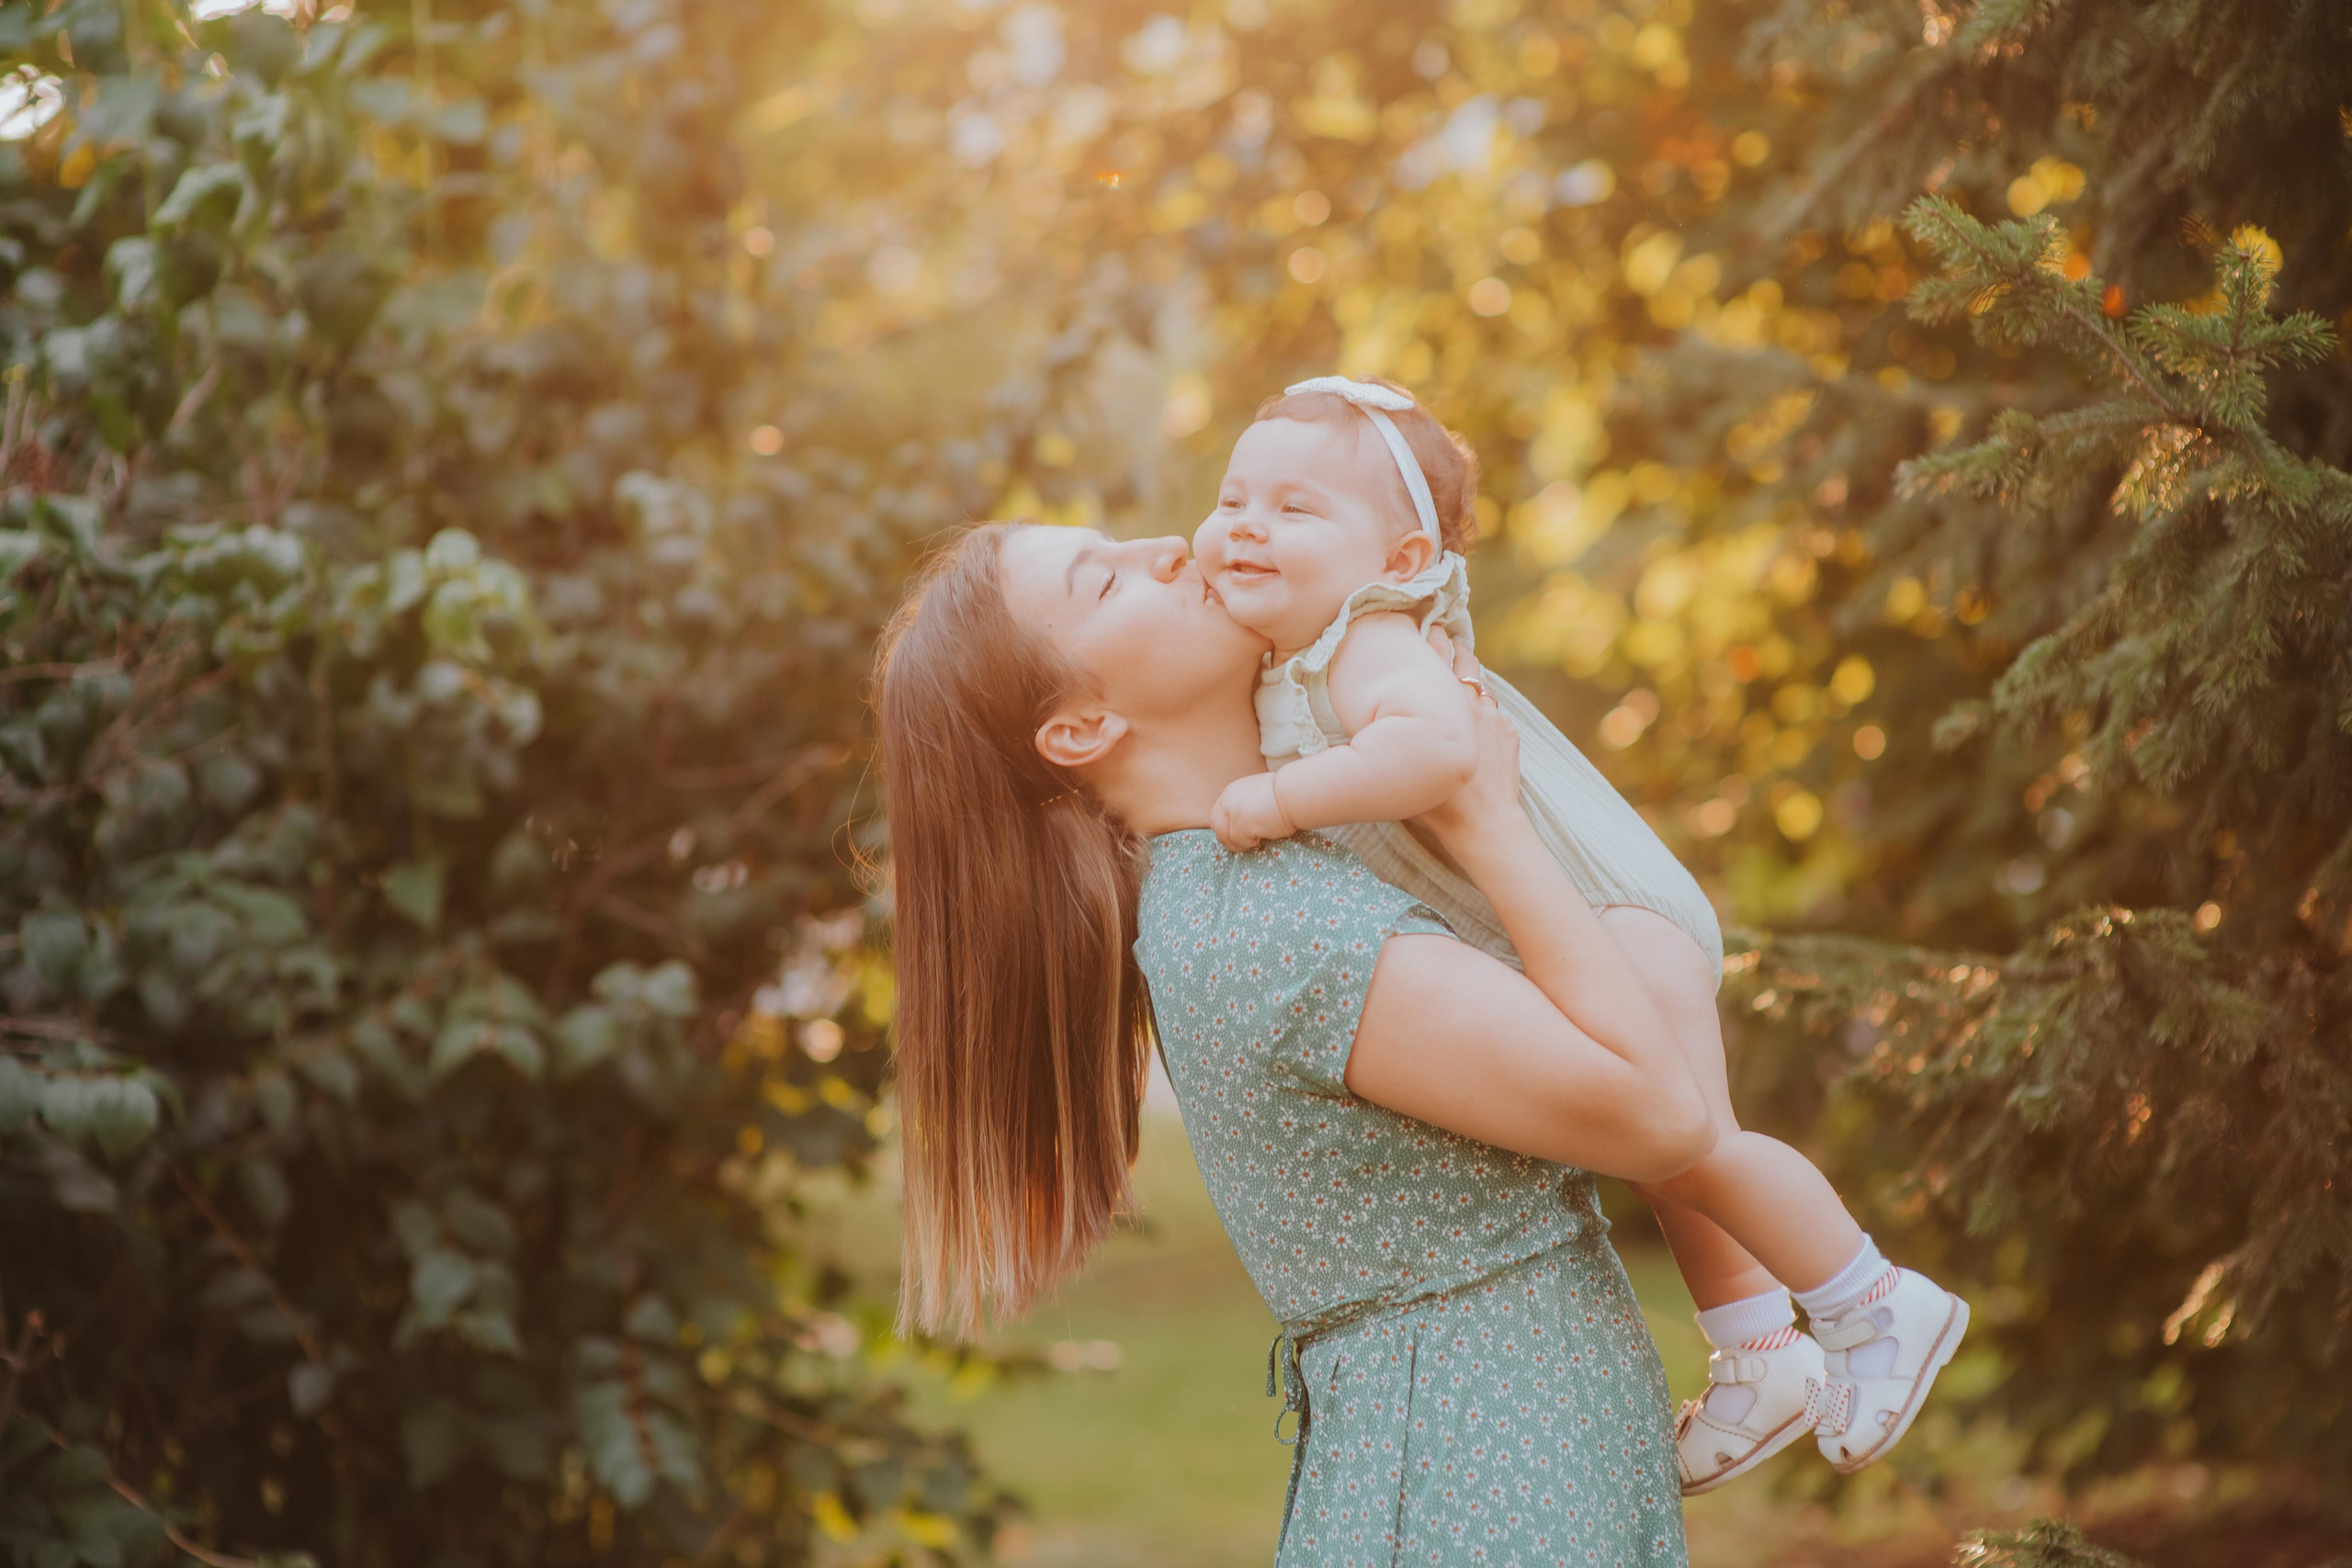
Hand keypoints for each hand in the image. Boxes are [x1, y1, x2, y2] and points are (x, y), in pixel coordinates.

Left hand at [1210, 772, 1295, 851]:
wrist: (1294, 794)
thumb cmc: (1285, 794)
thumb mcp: (1257, 793)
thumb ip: (1246, 804)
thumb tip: (1245, 820)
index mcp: (1232, 791)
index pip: (1218, 814)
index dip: (1227, 826)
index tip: (1240, 834)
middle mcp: (1228, 800)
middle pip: (1216, 825)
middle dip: (1228, 837)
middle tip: (1244, 843)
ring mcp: (1232, 812)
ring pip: (1225, 836)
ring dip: (1239, 842)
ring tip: (1256, 840)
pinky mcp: (1240, 824)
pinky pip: (1238, 842)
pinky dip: (1249, 843)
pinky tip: (1262, 837)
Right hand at [1411, 637, 1524, 854]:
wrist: (1484, 824)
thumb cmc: (1435, 802)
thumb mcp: (1403, 762)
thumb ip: (1395, 731)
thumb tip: (1378, 714)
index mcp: (1441, 704)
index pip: (1436, 653)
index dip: (1429, 637)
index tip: (1421, 628)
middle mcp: (1469, 702)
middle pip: (1462, 659)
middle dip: (1450, 647)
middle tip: (1439, 638)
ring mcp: (1493, 716)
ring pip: (1480, 683)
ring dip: (1468, 677)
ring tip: (1456, 673)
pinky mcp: (1509, 731)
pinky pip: (1494, 711)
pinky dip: (1483, 710)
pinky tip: (1474, 718)